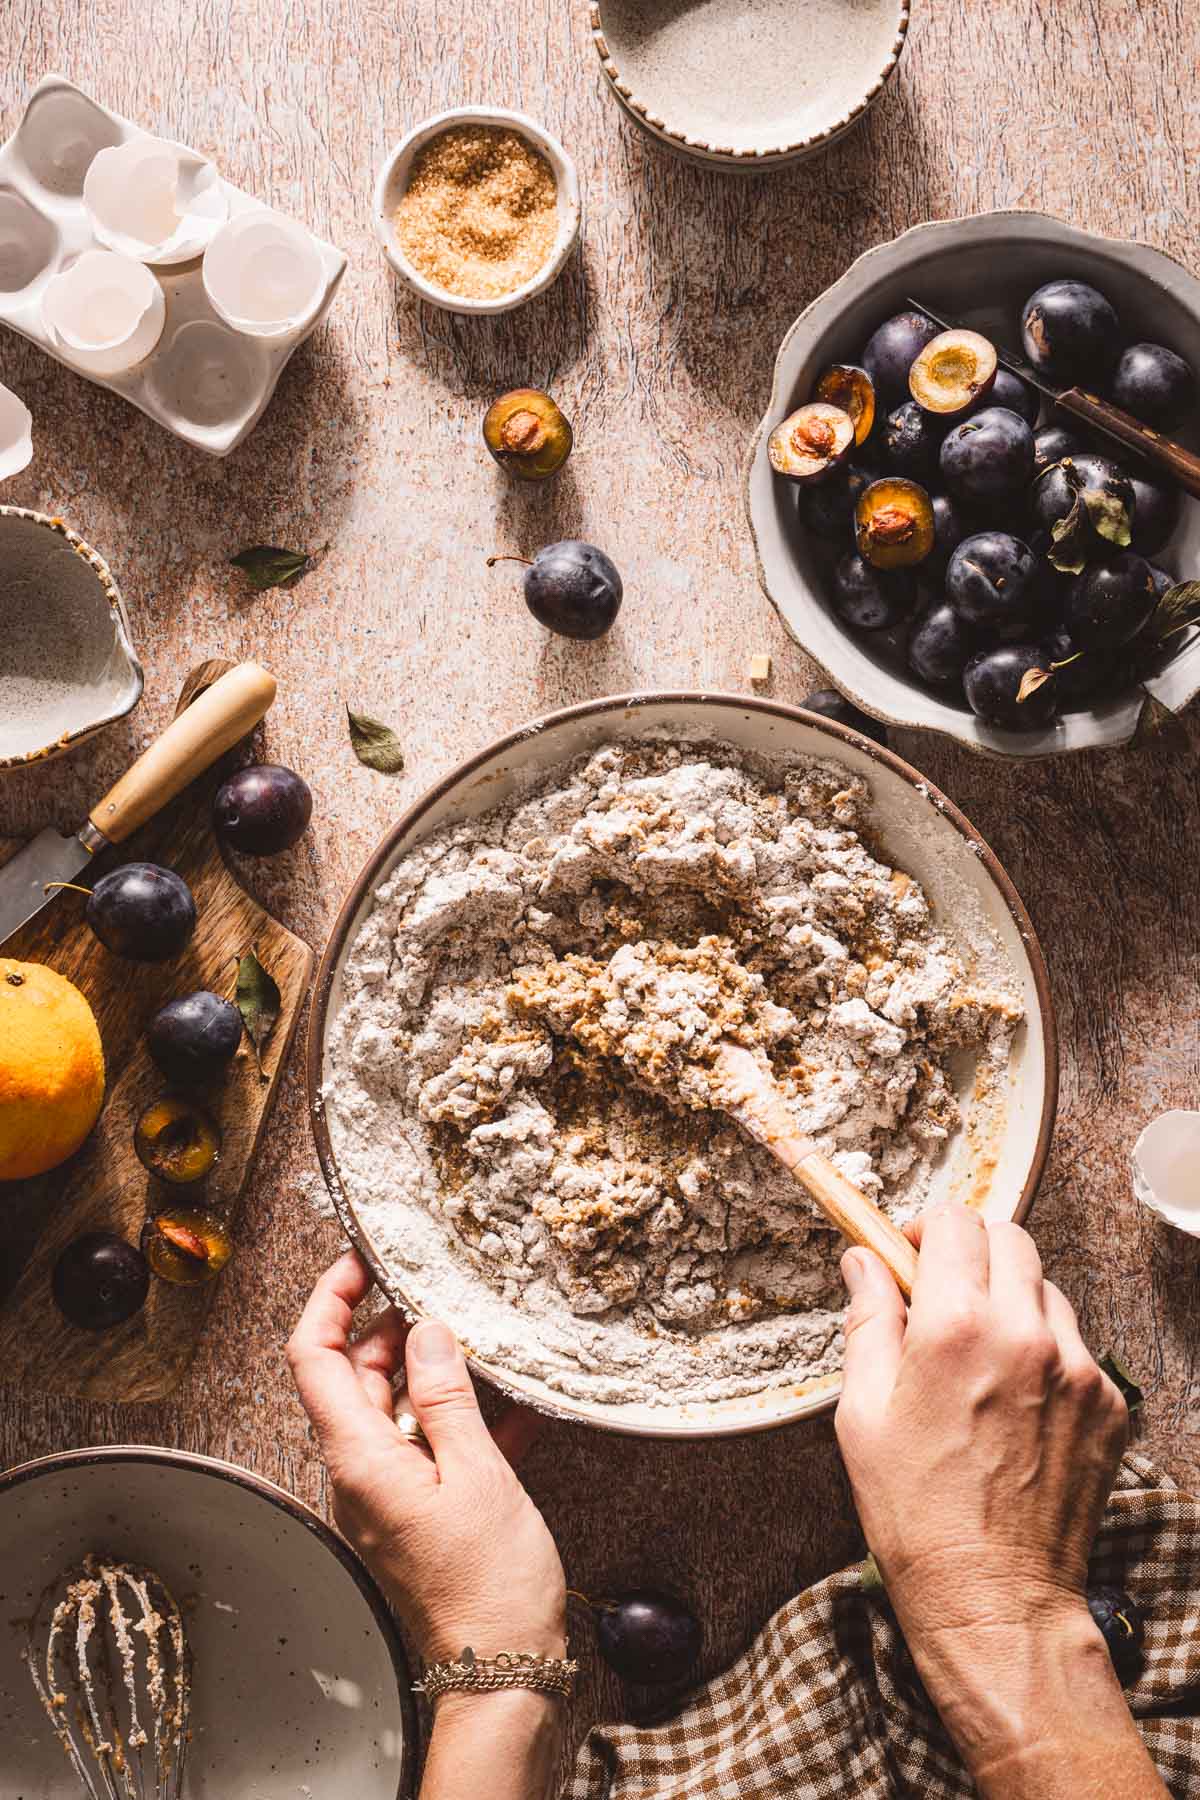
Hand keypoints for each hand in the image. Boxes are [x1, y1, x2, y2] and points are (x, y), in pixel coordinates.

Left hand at [287, 1251, 565, 1664]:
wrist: (503, 1671)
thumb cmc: (489, 1583)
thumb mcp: (477, 1473)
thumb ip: (447, 1395)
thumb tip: (426, 1330)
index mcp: (359, 1459)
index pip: (313, 1358)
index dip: (329, 1300)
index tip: (361, 1260)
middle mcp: (360, 1473)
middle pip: (355, 1377)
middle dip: (393, 1327)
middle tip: (440, 1293)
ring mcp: (389, 1494)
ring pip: (397, 1409)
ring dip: (435, 1371)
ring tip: (482, 1341)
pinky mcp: (420, 1512)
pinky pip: (430, 1445)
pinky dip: (461, 1418)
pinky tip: (511, 1404)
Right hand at [834, 1206, 1159, 1795]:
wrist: (995, 1598)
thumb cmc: (915, 1512)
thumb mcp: (863, 1413)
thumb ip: (867, 1321)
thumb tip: (862, 1262)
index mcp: (955, 1326)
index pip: (956, 1220)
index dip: (926, 1230)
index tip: (909, 1256)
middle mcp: (1024, 1333)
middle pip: (1010, 1238)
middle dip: (972, 1253)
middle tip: (942, 1297)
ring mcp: (1077, 1368)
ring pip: (1046, 1289)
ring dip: (1011, 1301)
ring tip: (980, 1358)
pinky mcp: (1108, 1404)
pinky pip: (1076, 1347)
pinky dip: (1045, 1353)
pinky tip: (1014, 1403)